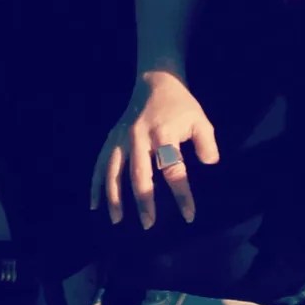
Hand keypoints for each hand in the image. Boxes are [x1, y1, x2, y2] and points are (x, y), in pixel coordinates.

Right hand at [91, 71, 219, 228]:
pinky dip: (96, 183)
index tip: (189, 216)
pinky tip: (95, 204)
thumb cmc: (180, 106)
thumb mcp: (200, 120)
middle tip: (148, 225)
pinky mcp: (112, 138)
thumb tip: (210, 163)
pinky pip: (100, 162)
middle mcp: (138, 136)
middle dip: (143, 200)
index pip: (173, 169)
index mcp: (163, 133)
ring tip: (117, 220)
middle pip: (139, 173)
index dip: (181, 194)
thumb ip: (207, 143)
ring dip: (114, 196)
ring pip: (114, 170)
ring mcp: (121, 137)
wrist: (155, 80)